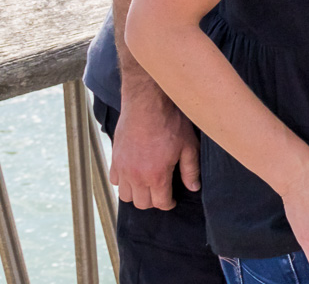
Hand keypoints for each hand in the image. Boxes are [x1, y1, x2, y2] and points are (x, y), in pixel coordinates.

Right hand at [111, 84, 199, 210]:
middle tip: (161, 191)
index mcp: (156, 176)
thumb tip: (194, 187)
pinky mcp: (114, 159)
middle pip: (142, 203)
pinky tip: (133, 173)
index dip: (168, 204)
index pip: (160, 203)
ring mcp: (123, 168)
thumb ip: (191, 170)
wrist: (147, 103)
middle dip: (153, 201)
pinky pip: (115, 181)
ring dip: (137, 194)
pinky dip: (123, 182)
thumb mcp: (188, 145)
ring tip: (147, 185)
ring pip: (125, 195)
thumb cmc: (170, 122)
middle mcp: (136, 176)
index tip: (172, 200)